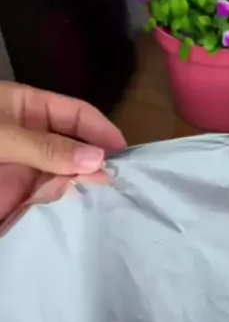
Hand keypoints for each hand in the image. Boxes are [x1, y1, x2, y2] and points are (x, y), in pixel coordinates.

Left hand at [0, 82, 125, 221]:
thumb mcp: (3, 135)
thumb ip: (46, 147)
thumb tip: (98, 159)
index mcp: (28, 108)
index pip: (76, 114)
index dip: (102, 130)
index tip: (124, 153)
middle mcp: (34, 138)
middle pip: (77, 147)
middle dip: (98, 161)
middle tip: (123, 181)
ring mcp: (27, 168)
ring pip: (67, 175)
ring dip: (85, 185)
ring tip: (109, 199)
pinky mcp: (20, 198)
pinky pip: (49, 200)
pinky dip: (66, 206)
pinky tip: (84, 213)